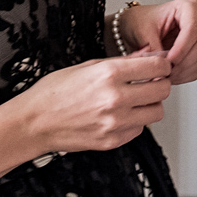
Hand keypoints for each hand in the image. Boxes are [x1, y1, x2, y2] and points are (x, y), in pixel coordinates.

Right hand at [17, 53, 171, 153]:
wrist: (33, 122)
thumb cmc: (54, 92)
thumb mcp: (88, 65)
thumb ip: (122, 61)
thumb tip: (148, 55)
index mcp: (110, 74)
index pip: (158, 66)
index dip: (162, 64)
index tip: (159, 66)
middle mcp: (115, 98)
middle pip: (163, 90)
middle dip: (160, 84)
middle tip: (151, 82)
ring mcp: (115, 122)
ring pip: (156, 112)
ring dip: (150, 105)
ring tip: (136, 100)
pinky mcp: (112, 141)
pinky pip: (139, 129)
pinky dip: (135, 122)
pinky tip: (121, 115)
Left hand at [120, 0, 196, 83]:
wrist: (137, 28)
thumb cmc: (141, 21)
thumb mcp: (142, 30)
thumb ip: (153, 47)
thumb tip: (161, 67)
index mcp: (187, 6)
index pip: (192, 29)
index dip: (182, 48)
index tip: (169, 60)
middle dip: (183, 62)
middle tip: (166, 71)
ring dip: (183, 70)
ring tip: (165, 74)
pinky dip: (184, 75)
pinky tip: (170, 75)